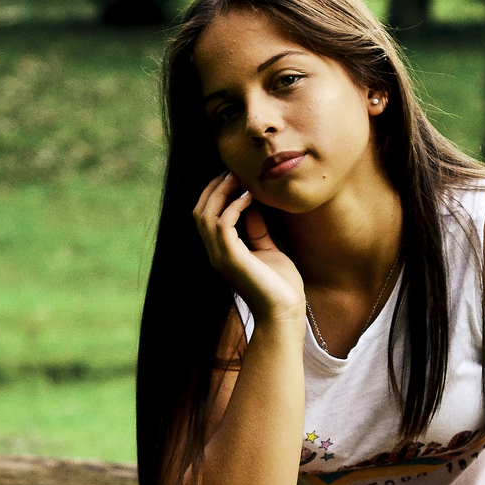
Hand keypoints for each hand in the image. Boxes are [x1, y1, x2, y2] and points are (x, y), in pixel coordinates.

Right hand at [193, 174, 305, 324]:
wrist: (284, 312)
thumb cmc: (280, 286)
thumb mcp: (268, 250)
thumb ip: (257, 230)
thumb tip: (253, 207)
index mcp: (221, 252)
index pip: (205, 217)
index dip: (215, 194)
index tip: (233, 177)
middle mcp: (215, 253)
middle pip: (199, 212)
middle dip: (213, 188)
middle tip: (232, 172)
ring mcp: (220, 257)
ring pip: (206, 215)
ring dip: (221, 193)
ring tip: (238, 179)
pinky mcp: (231, 259)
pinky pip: (223, 224)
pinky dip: (234, 207)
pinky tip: (249, 197)